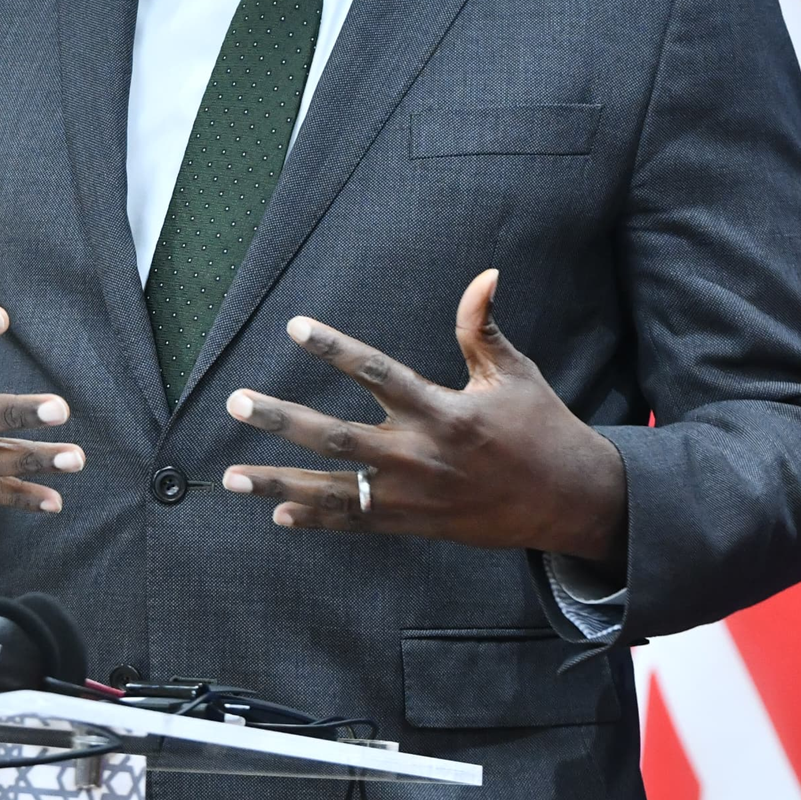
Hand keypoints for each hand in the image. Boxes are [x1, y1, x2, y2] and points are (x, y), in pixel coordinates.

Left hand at [220, 269, 627, 566]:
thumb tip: (485, 274)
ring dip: (280, 483)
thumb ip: (482, 328)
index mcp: (444, 411)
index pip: (378, 372)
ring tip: (231, 476)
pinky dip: (316, 520)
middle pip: (338, 438)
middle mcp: (421, 456)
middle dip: (283, 420)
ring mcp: (413, 497)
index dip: (335, 347)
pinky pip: (356, 525)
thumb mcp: (514, 374)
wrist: (569, 502)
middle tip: (236, 402)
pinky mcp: (414, 526)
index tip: (294, 326)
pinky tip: (277, 513)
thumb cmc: (541, 428)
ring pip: (334, 490)